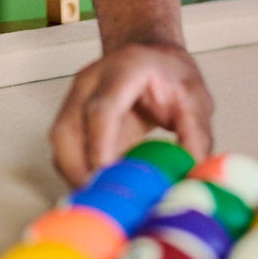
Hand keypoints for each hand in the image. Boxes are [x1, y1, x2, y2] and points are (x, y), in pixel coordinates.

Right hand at [49, 43, 213, 186]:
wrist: (150, 56)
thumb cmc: (168, 73)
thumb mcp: (195, 97)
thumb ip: (196, 133)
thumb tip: (192, 172)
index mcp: (123, 70)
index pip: (101, 109)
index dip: (100, 147)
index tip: (107, 179)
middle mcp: (90, 82)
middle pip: (69, 130)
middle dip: (83, 172)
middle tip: (109, 202)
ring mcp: (75, 99)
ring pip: (61, 145)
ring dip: (78, 177)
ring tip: (108, 200)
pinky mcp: (71, 119)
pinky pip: (64, 152)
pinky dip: (78, 174)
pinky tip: (102, 188)